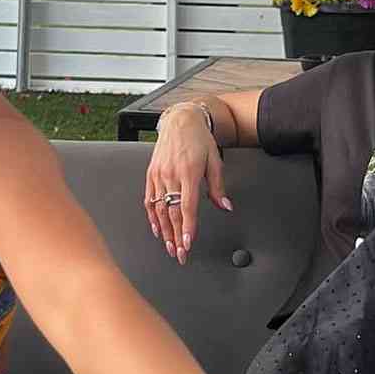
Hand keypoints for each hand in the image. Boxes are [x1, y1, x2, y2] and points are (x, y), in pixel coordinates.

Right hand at [143, 106, 230, 264]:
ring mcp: (159, 174)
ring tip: (169, 247)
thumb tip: (225, 206)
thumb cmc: (199, 139)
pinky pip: (149, 199)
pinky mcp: (151, 174)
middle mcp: (172, 174)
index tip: (187, 243)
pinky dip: (152, 216)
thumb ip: (218, 187)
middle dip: (176, 236)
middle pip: (172, 212)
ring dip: (164, 231)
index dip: (187, 227)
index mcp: (189, 172)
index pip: (187, 206)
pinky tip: (156, 229)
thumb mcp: (215, 161)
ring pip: (159, 209)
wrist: (180, 120)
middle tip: (180, 254)